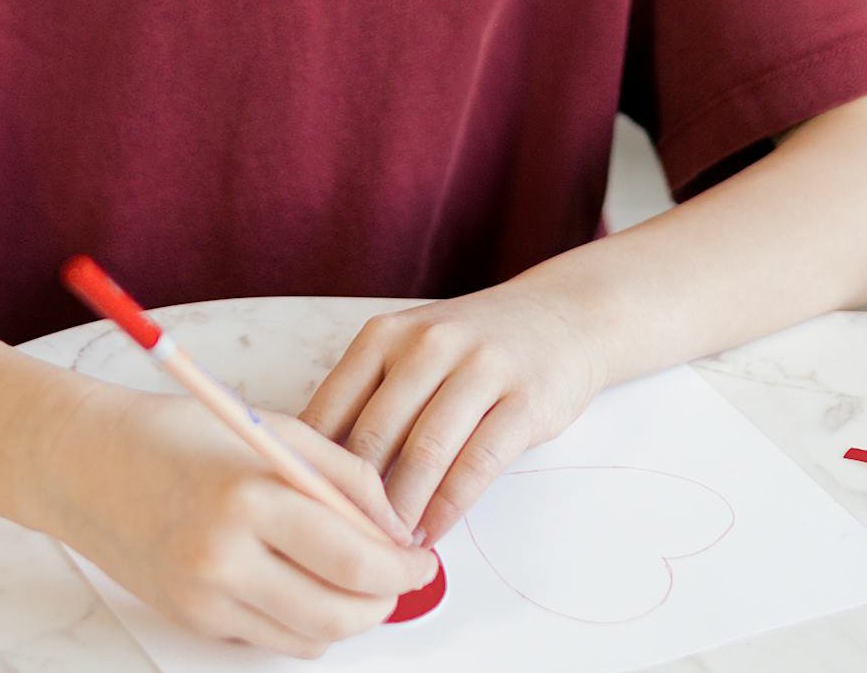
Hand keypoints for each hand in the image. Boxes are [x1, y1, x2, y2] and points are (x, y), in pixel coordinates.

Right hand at [49, 383, 441, 660]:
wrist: (86, 464)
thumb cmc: (179, 434)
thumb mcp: (273, 431)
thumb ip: (342, 475)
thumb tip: (395, 525)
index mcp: (251, 498)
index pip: (353, 558)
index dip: (401, 566)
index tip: (420, 557)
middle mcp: (225, 559)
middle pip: (338, 613)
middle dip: (384, 601)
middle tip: (400, 577)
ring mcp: (205, 600)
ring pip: (309, 638)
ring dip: (348, 617)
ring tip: (357, 579)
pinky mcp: (192, 622)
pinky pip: (271, 641)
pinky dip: (304, 624)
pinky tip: (306, 584)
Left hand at [293, 279, 606, 549]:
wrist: (562, 317)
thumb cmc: (472, 347)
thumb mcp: (412, 351)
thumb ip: (371, 399)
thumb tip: (318, 474)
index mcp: (385, 334)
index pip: (331, 408)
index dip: (314, 469)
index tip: (305, 514)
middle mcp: (428, 343)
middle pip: (375, 436)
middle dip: (357, 501)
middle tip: (344, 546)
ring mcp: (479, 367)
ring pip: (425, 452)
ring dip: (403, 511)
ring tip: (388, 550)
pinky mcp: (523, 399)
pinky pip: (477, 463)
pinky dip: (449, 507)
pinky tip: (434, 532)